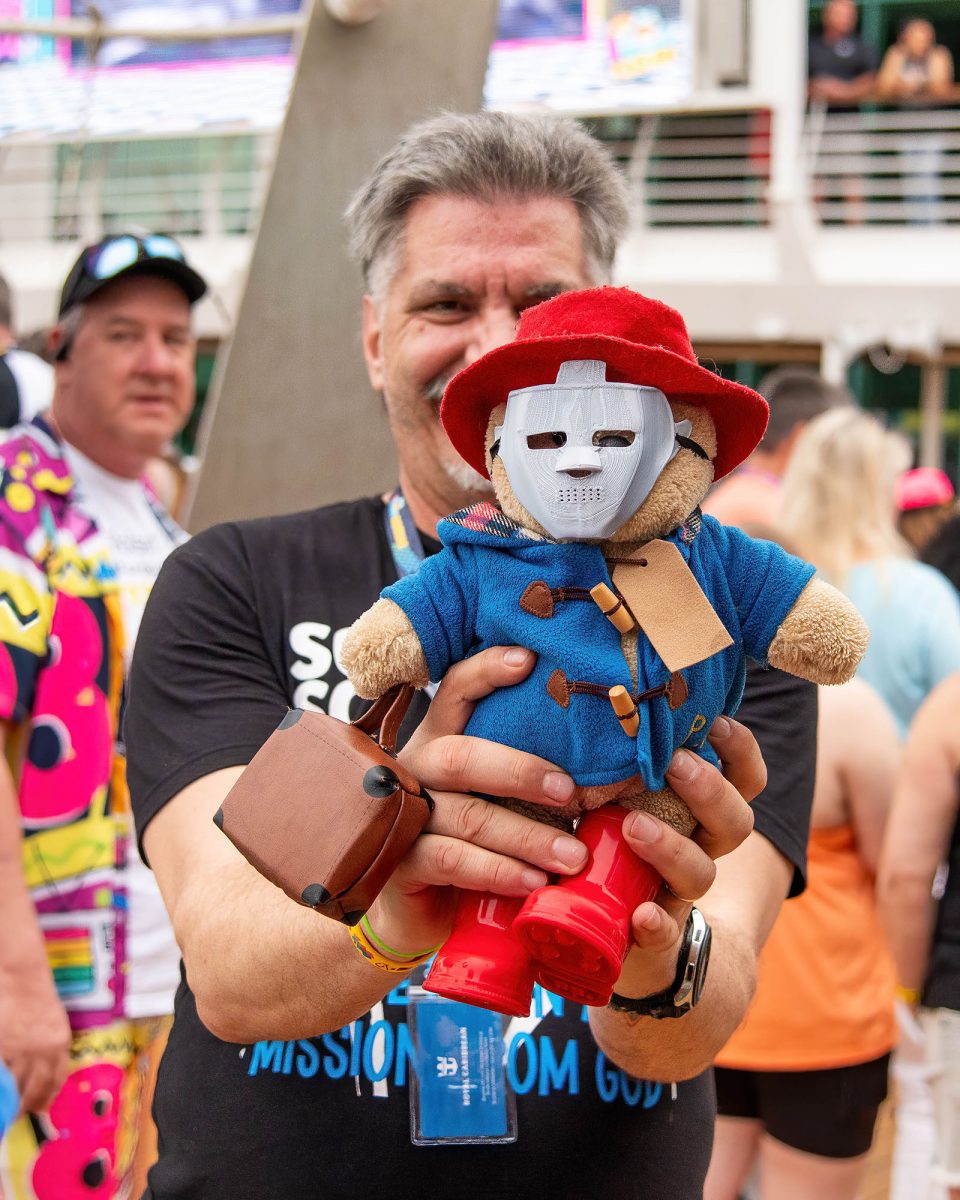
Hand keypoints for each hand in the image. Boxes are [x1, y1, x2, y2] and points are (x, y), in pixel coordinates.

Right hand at [0, 965, 70, 1113]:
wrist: (21, 973)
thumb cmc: (36, 995)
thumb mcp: (53, 1023)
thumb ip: (50, 1047)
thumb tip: (42, 1072)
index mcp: (60, 1042)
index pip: (56, 1080)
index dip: (47, 1098)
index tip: (40, 1108)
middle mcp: (42, 1049)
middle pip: (34, 1088)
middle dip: (26, 1105)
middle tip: (18, 1115)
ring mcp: (18, 1048)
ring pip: (13, 1084)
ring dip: (10, 1097)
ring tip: (6, 1107)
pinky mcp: (1, 1046)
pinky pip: (1, 1072)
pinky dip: (0, 1081)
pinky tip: (1, 1087)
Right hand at [368, 646, 587, 954]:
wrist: (421, 909)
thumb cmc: (475, 839)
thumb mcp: (497, 794)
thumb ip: (528, 770)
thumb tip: (603, 760)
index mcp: (441, 737)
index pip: (456, 690)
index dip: (487, 671)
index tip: (529, 660)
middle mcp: (418, 768)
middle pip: (461, 757)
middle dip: (520, 771)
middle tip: (570, 791)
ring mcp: (404, 815)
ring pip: (468, 816)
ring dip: (527, 836)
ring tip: (573, 855)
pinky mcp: (402, 862)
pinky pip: (454, 861)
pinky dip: (499, 871)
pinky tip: (533, 881)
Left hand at [611, 715, 761, 998]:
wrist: (604, 925)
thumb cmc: (605, 832)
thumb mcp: (613, 786)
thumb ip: (615, 753)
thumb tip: (593, 691)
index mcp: (698, 809)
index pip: (744, 777)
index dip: (740, 751)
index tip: (717, 721)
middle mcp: (700, 848)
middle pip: (735, 821)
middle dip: (708, 790)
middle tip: (674, 763)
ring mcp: (678, 892)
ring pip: (701, 873)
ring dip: (671, 848)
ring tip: (634, 826)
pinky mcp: (655, 933)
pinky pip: (665, 933)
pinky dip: (655, 924)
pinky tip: (642, 914)